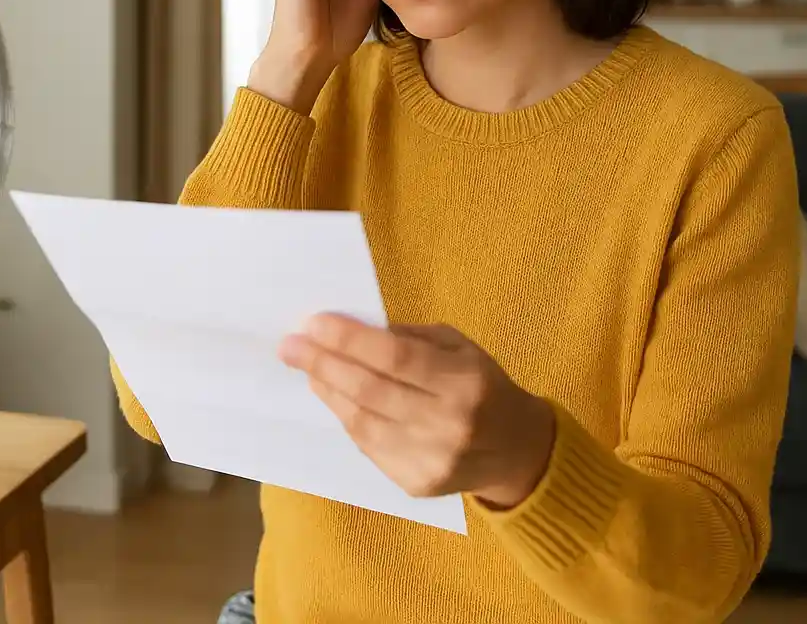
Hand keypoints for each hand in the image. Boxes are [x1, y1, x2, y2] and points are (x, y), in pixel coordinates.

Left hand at [280, 313, 555, 508]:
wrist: (516, 450)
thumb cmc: (482, 385)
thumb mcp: (460, 347)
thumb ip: (410, 338)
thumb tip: (350, 331)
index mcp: (464, 381)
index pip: (395, 356)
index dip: (349, 339)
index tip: (313, 323)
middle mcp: (448, 423)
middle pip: (370, 390)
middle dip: (323, 363)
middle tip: (290, 345)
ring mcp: (431, 458)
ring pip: (362, 422)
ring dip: (328, 391)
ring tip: (308, 369)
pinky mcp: (416, 484)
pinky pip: (368, 446)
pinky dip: (346, 418)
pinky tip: (334, 396)